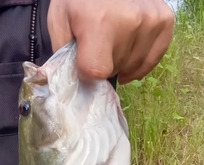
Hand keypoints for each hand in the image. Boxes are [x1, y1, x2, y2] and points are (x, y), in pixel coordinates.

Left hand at [47, 0, 174, 83]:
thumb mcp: (59, 20)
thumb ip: (63, 54)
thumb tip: (75, 84)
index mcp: (101, 23)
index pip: (97, 72)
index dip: (87, 73)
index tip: (82, 60)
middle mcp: (131, 22)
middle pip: (115, 69)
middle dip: (104, 64)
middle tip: (97, 44)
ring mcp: (151, 21)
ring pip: (133, 66)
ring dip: (121, 62)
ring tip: (112, 43)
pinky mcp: (164, 20)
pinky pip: (153, 58)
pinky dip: (140, 61)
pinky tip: (128, 53)